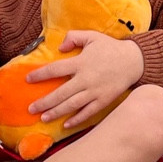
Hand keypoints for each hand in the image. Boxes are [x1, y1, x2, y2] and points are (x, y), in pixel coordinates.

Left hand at [26, 30, 145, 128]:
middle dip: (44, 102)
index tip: (28, 79)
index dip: (39, 74)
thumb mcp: (92, 36)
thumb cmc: (110, 48)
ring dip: (56, 113)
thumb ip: (74, 37)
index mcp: (81, 63)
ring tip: (43, 118)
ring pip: (72, 105)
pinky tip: (66, 125)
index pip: (55, 69)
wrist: (134, 61)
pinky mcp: (104, 100)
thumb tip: (60, 47)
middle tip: (31, 109)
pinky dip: (77, 120)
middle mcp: (86, 79)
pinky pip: (88, 112)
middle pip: (61, 93)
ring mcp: (95, 92)